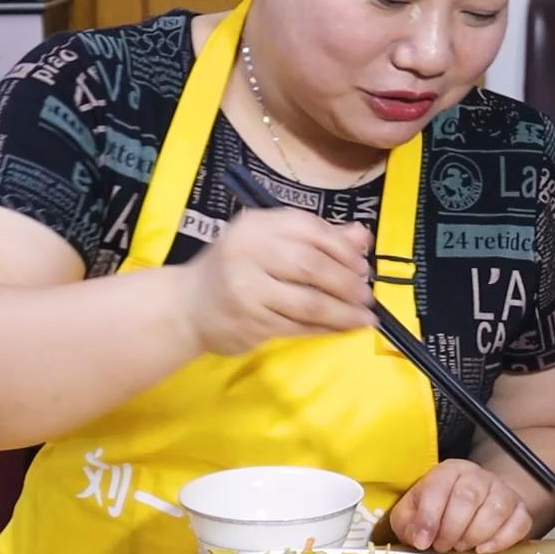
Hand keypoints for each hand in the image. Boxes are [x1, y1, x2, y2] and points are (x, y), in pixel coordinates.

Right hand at [179, 207, 375, 355]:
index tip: (362, 265)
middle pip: (312, 266)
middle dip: (347, 282)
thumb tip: (363, 237)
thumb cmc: (236, 269)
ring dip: (343, 311)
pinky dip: (326, 328)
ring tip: (365, 317)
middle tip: (366, 295)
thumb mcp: (270, 242)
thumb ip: (316, 238)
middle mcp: (249, 252)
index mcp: (258, 225)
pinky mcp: (250, 322)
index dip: (343, 248)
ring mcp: (247, 289)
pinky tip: (342, 328)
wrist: (187, 306)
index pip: (310, 229)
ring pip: (309, 302)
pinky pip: (298, 326)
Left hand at [390, 459, 533, 553]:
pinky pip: (519, 523)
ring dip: (474, 535)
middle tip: (443, 546)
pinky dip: (501, 540)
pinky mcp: (520, 509)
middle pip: (468, 497)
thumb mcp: (411, 514)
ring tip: (461, 546)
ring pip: (495, 510)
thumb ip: (408, 524)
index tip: (423, 542)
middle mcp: (478, 475)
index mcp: (448, 471)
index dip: (429, 517)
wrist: (469, 508)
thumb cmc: (436, 511)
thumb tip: (420, 539)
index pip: (439, 487)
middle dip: (452, 529)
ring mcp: (503, 491)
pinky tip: (483, 549)